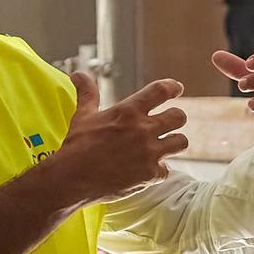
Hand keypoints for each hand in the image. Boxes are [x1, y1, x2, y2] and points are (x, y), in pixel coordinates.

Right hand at [49, 73, 188, 203]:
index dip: (172, 87)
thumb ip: (87, 93)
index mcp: (128, 111)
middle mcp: (143, 129)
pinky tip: (149, 171)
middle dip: (176, 118)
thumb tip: (77, 74)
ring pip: (181, 142)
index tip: (177, 88)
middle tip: (168, 123)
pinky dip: (158, 171)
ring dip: (174, 143)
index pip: (160, 90)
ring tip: (165, 146)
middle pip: (179, 116)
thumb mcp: (83, 116)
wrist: (72, 179)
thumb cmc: (76, 146)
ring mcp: (148, 153)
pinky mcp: (149, 175)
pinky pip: (166, 170)